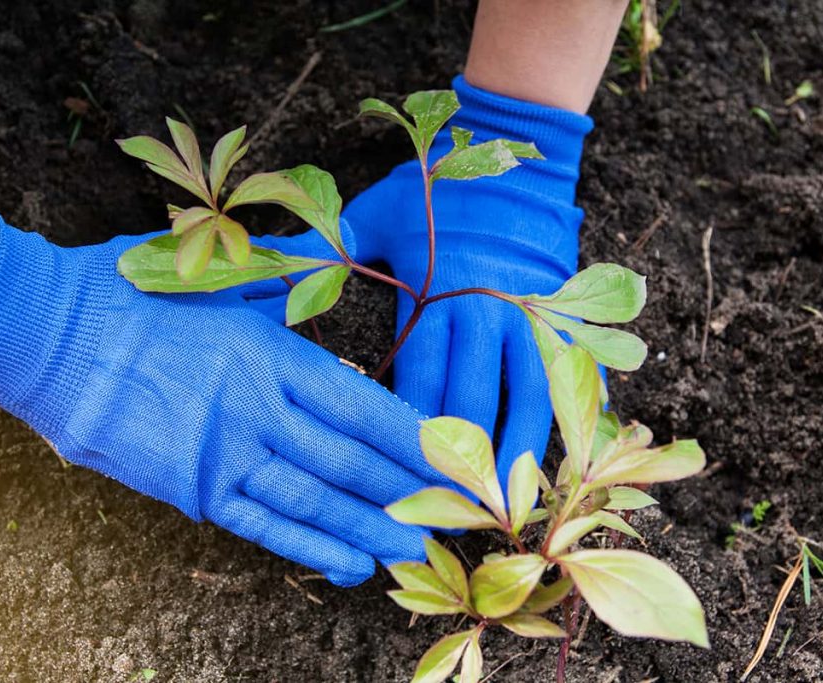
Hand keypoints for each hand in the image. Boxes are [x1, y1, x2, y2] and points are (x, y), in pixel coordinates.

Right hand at [0, 215, 441, 585]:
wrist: (43, 332)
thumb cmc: (127, 294)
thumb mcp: (212, 275)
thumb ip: (276, 275)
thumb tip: (319, 256)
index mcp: (270, 351)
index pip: (362, 404)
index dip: (413, 437)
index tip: (453, 459)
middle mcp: (259, 407)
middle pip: (352, 460)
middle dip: (408, 490)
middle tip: (455, 515)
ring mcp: (224, 452)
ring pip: (316, 500)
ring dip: (372, 528)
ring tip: (417, 550)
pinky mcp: (189, 487)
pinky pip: (262, 524)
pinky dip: (309, 546)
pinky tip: (349, 563)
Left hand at [343, 76, 593, 482]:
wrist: (511, 160)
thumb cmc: (434, 192)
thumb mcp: (373, 213)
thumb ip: (323, 248)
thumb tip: (258, 261)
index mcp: (432, 295)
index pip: (418, 376)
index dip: (406, 429)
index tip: (392, 475)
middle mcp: (482, 313)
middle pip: (466, 401)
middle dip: (452, 461)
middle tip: (439, 515)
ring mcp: (527, 319)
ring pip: (521, 399)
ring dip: (509, 455)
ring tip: (496, 504)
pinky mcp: (558, 320)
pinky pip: (564, 379)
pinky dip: (558, 420)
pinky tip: (546, 459)